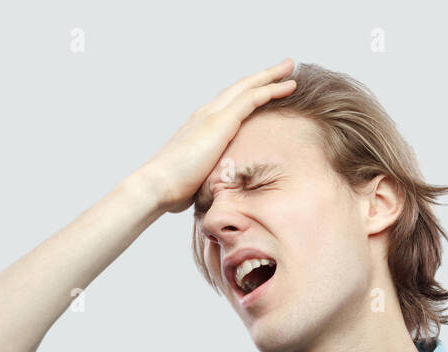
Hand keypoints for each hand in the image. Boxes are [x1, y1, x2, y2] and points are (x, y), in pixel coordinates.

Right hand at [135, 58, 296, 215]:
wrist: (157, 185)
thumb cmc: (172, 188)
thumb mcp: (198, 176)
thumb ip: (210, 173)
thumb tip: (219, 187)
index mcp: (201, 125)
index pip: (229, 102)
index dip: (248, 92)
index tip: (264, 87)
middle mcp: (206, 113)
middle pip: (240, 87)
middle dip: (263, 76)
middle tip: (284, 67)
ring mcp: (213, 115)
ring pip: (248, 87)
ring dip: (271, 76)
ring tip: (290, 67)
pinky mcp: (221, 122)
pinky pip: (252, 99)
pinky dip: (271, 90)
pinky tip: (288, 86)